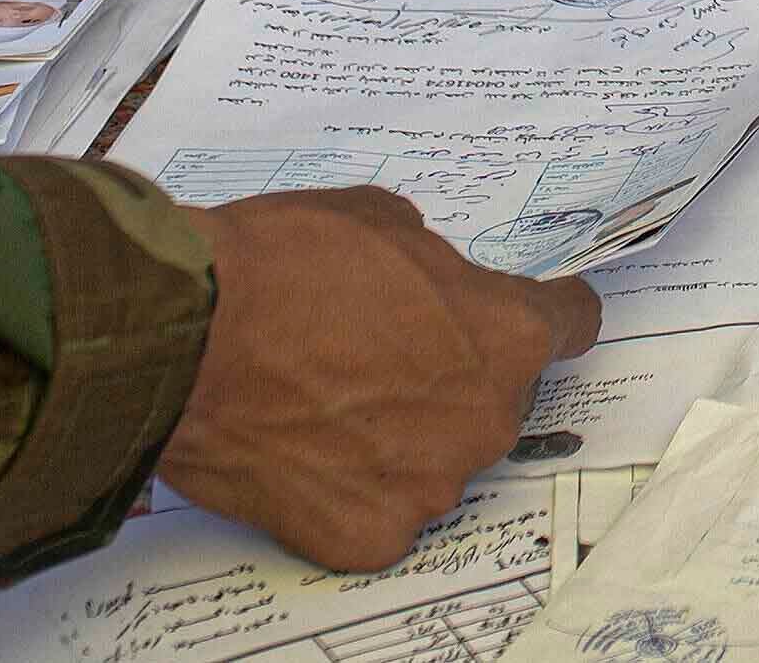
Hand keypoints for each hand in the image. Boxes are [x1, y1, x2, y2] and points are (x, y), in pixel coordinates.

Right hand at [157, 188, 601, 573]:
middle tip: (378, 355)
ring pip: (437, 458)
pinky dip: (349, 491)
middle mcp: (486, 417)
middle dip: (454, 376)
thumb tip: (431, 290)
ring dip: (402, 437)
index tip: (521, 314)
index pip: (572, 325)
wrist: (186, 337)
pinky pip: (379, 511)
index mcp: (506, 332)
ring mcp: (429, 485)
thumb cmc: (282, 264)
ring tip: (325, 404)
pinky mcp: (368, 537)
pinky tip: (302, 455)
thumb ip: (434, 266)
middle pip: (495, 397)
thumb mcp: (384, 220)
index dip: (545, 314)